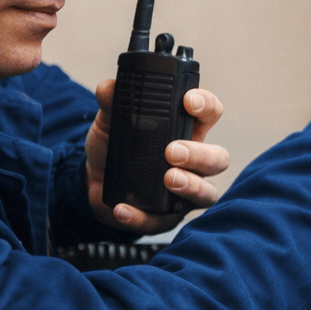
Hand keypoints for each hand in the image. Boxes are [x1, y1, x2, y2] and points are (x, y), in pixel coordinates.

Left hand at [85, 79, 229, 232]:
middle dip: (200, 155)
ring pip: (207, 193)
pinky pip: (162, 221)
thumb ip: (112, 103)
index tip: (189, 101)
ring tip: (168, 178)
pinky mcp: (165, 216)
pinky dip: (142, 216)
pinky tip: (124, 208)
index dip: (206, 105)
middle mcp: (193, 161)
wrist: (92, 179)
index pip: (209, 114)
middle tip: (172, 151)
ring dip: (191, 186)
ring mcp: (184, 191)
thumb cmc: (115, 145)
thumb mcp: (111, 120)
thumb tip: (108, 88)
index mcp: (185, 130)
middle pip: (218, 158)